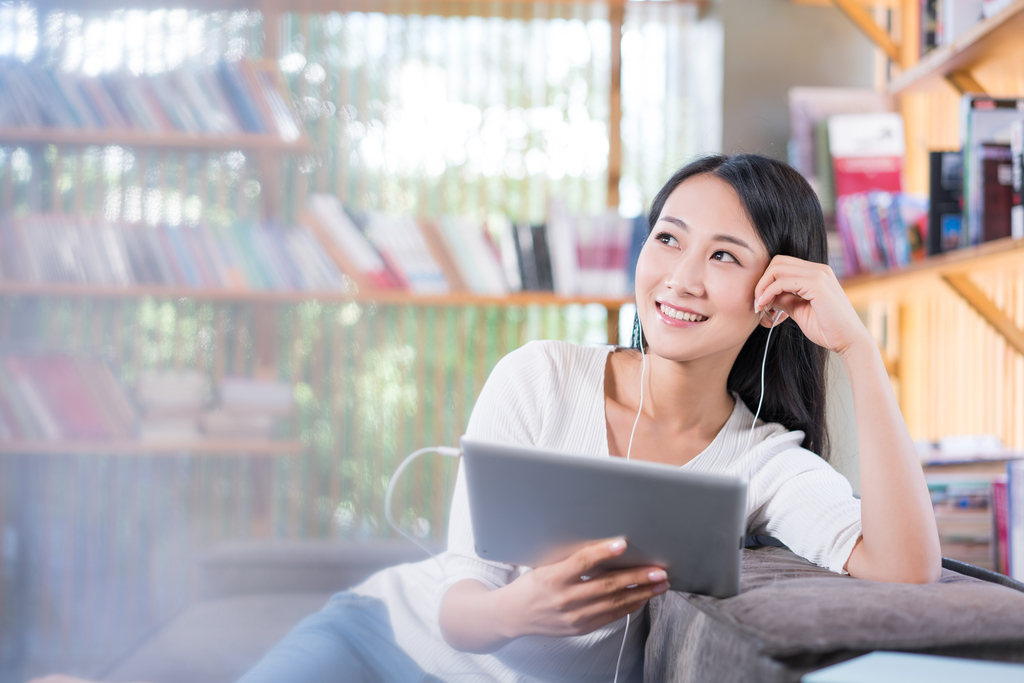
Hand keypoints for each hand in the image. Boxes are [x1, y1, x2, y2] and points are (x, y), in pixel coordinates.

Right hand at [497, 538, 668, 638]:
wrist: (514, 615)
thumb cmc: (532, 584)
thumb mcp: (545, 566)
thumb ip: (572, 561)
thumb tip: (606, 548)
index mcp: (553, 577)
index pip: (582, 561)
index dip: (603, 552)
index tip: (623, 543)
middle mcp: (564, 598)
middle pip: (607, 585)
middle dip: (637, 577)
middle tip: (659, 570)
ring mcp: (573, 616)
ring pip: (614, 603)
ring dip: (641, 593)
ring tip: (659, 584)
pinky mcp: (580, 628)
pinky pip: (610, 617)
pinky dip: (629, 606)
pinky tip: (643, 598)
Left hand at [753, 256, 869, 356]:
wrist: (849, 341)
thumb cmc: (826, 329)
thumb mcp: (798, 310)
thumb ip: (784, 299)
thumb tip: (764, 295)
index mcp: (816, 273)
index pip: (783, 264)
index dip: (766, 280)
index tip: (759, 300)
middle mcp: (819, 269)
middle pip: (777, 261)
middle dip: (762, 280)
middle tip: (757, 302)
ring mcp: (819, 275)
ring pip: (777, 268)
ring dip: (762, 286)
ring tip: (759, 305)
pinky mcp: (817, 285)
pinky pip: (783, 281)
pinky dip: (769, 292)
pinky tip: (765, 305)